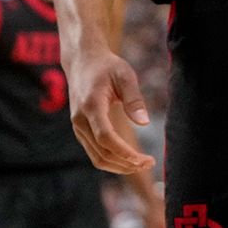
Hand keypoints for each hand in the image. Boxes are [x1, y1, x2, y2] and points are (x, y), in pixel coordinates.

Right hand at [67, 42, 157, 174]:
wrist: (82, 61)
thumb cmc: (106, 66)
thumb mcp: (125, 75)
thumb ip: (134, 99)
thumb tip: (145, 123)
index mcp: (91, 105)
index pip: (105, 137)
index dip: (123, 152)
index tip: (142, 159)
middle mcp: (80, 120)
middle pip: (101, 153)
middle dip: (126, 163)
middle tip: (150, 163)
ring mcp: (78, 127)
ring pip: (97, 157)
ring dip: (120, 166)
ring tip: (143, 164)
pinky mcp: (80, 130)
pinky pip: (94, 152)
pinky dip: (112, 160)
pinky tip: (129, 159)